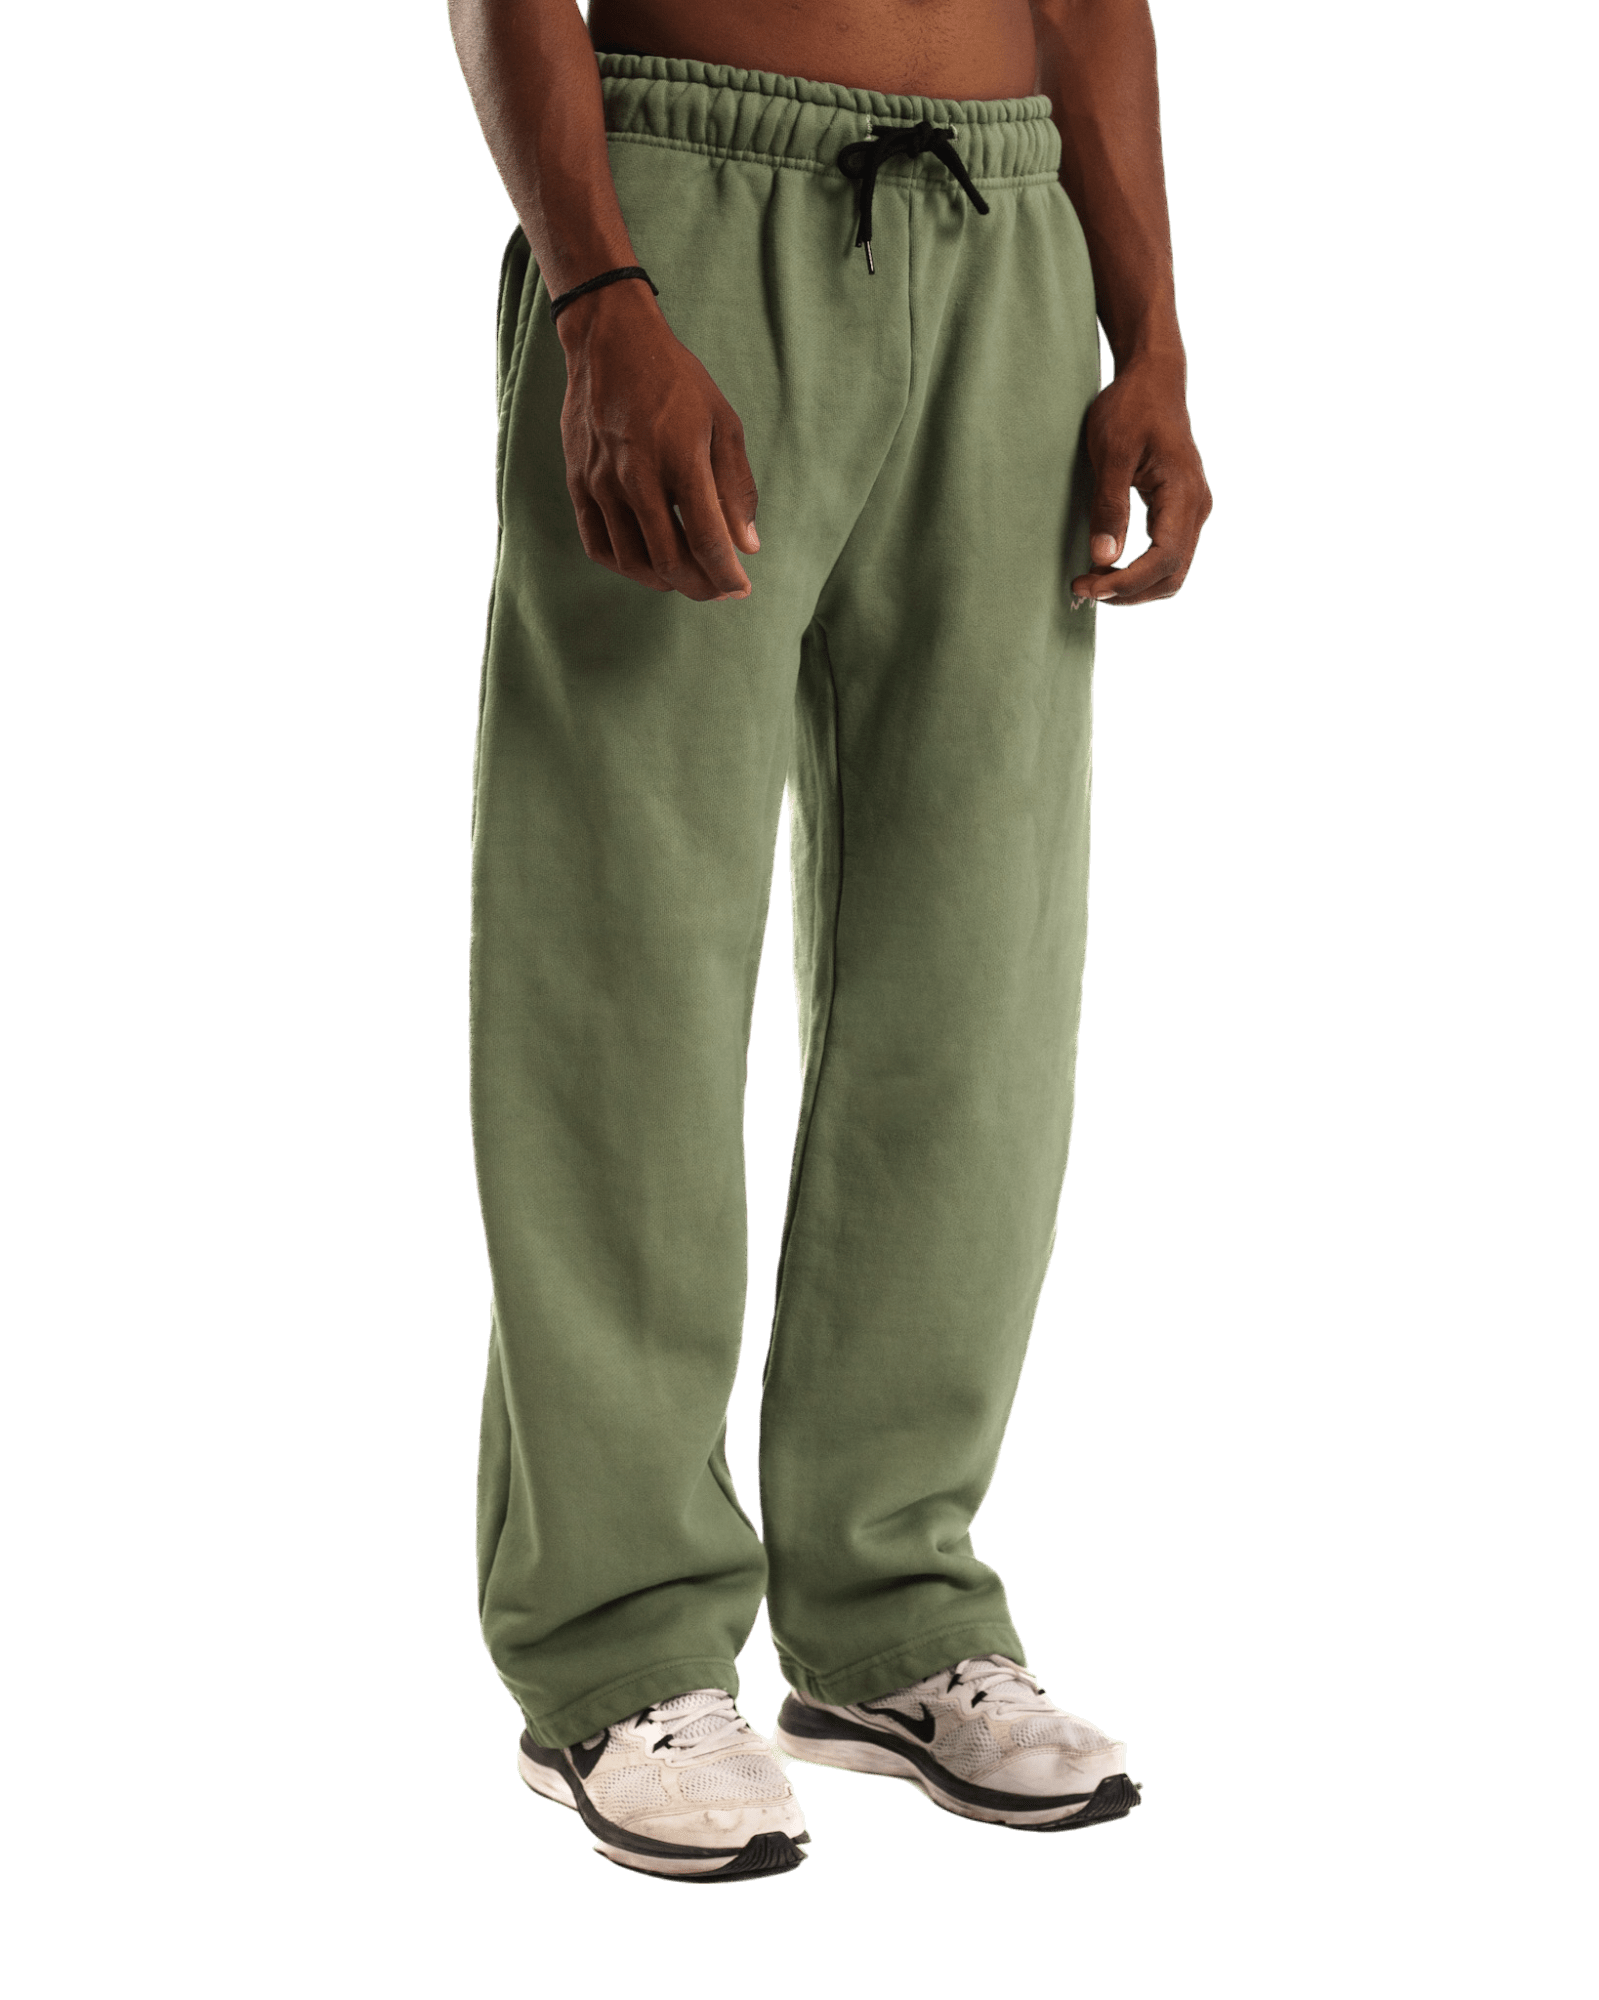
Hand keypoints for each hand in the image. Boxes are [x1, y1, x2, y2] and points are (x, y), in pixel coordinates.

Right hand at [556, 282, 759, 601]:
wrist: (611, 341)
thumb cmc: (676, 380)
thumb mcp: (723, 422)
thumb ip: (737, 486)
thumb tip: (748, 546)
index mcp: (680, 458)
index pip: (707, 539)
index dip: (727, 574)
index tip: (741, 587)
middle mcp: (637, 476)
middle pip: (670, 561)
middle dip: (701, 586)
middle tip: (719, 588)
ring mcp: (602, 482)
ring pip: (634, 561)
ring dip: (665, 581)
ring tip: (687, 578)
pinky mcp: (578, 483)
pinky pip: (599, 545)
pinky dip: (626, 566)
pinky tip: (647, 564)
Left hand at [1070, 356, 1211, 608]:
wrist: (1154, 378)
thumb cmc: (1132, 408)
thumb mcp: (1113, 454)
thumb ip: (1109, 507)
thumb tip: (1103, 558)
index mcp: (1183, 494)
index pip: (1162, 560)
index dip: (1125, 583)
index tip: (1087, 587)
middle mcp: (1197, 508)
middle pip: (1171, 575)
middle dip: (1128, 592)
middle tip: (1084, 589)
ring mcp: (1193, 511)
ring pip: (1172, 571)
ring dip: (1135, 587)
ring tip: (1094, 583)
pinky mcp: (1182, 511)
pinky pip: (1168, 555)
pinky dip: (1142, 572)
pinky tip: (1111, 569)